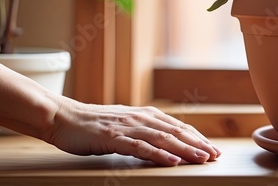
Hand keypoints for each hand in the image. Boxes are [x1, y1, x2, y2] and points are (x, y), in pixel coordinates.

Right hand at [41, 98, 220, 165]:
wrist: (61, 118)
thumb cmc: (91, 125)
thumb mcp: (123, 125)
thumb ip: (142, 130)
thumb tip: (163, 141)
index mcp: (144, 114)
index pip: (178, 126)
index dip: (198, 137)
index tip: (213, 149)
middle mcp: (139, 118)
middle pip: (176, 132)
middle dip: (199, 144)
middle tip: (216, 156)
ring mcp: (127, 127)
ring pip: (163, 139)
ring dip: (185, 149)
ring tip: (202, 159)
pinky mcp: (113, 138)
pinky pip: (140, 147)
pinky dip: (159, 155)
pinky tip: (172, 161)